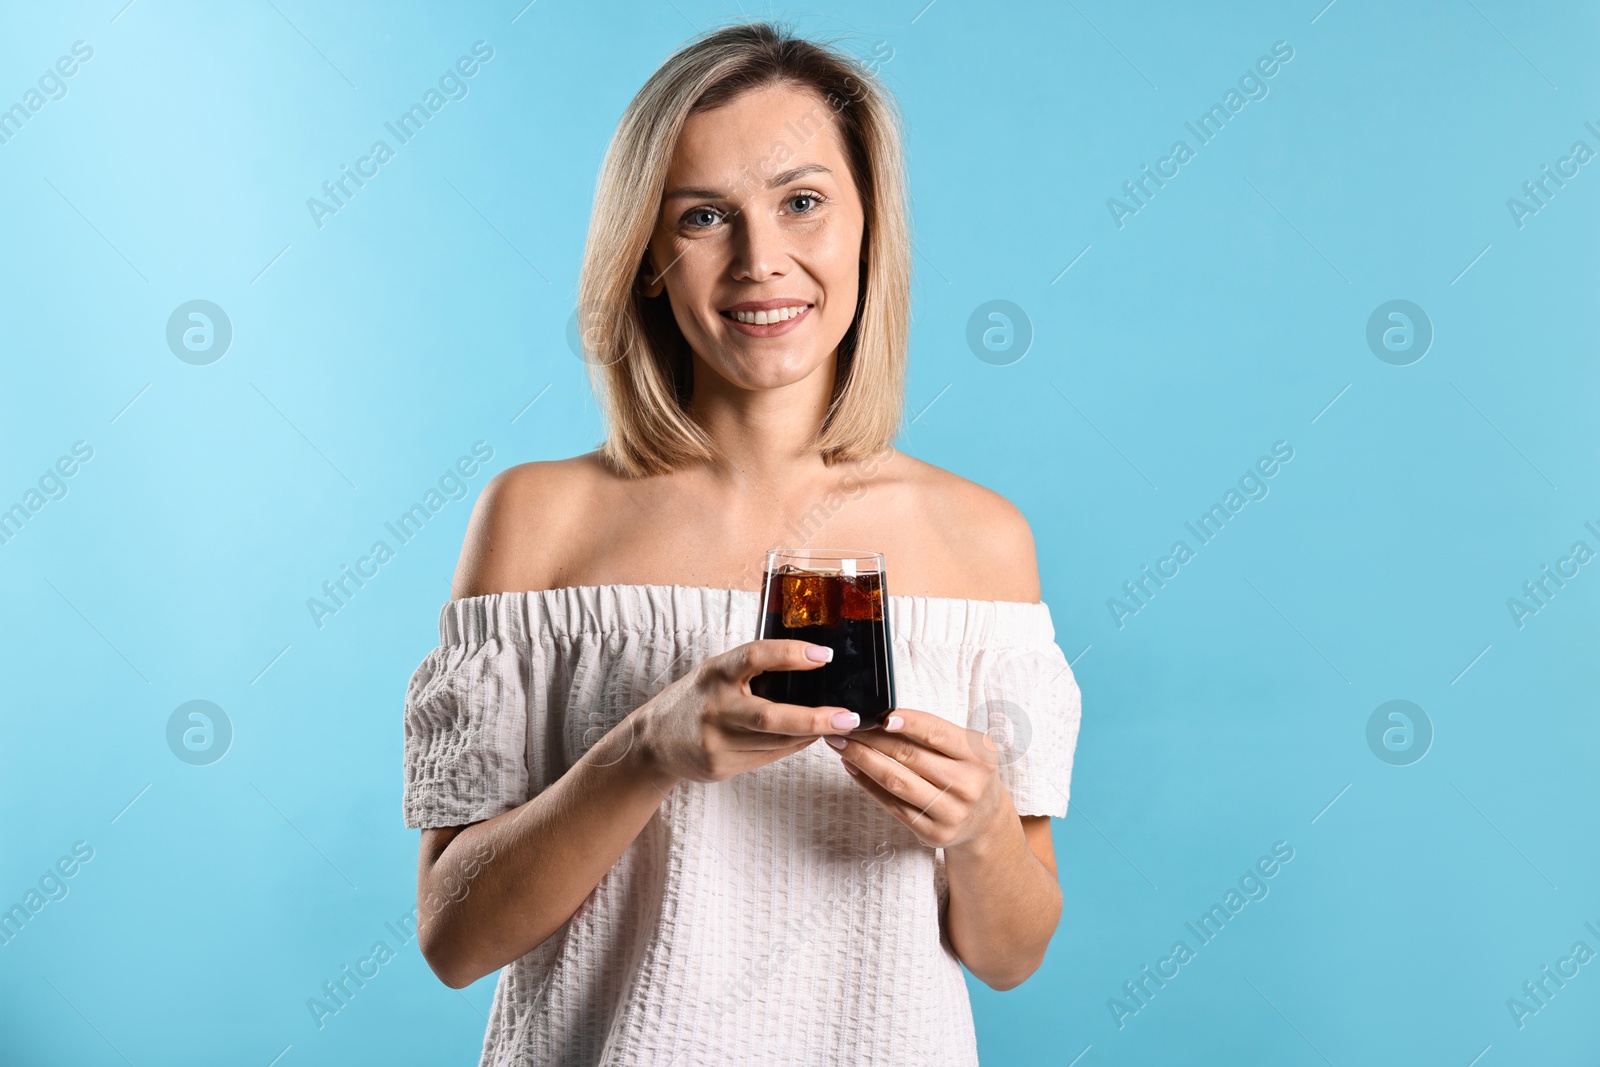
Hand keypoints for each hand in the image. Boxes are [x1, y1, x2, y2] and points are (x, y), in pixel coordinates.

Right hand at [632, 640, 859, 784]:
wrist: (652, 742)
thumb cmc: (696, 699)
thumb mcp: (715, 673)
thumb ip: (750, 671)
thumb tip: (809, 667)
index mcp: (714, 673)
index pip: (753, 656)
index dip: (790, 653)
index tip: (824, 654)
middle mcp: (713, 707)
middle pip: (770, 716)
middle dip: (814, 718)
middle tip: (848, 716)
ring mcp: (715, 742)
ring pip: (775, 741)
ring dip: (810, 734)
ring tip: (837, 724)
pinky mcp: (720, 767)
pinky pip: (767, 758)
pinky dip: (792, 746)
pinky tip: (807, 738)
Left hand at [825, 708, 1011, 850]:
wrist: (986, 821)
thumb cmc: (969, 774)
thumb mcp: (968, 749)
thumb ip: (934, 734)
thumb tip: (883, 717)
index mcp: (979, 756)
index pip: (937, 733)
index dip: (909, 722)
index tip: (881, 716)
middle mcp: (968, 785)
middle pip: (909, 757)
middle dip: (871, 738)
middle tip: (846, 726)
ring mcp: (950, 812)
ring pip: (896, 782)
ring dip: (863, 760)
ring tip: (842, 744)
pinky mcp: (933, 833)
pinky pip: (893, 806)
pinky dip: (868, 785)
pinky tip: (853, 768)